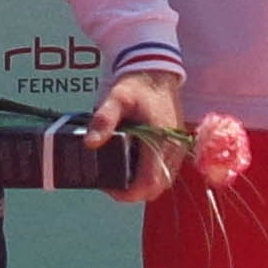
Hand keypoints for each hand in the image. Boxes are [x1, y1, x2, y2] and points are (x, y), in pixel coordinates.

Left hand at [87, 69, 185, 203]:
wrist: (157, 74)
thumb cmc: (137, 86)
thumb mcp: (117, 98)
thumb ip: (104, 120)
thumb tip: (90, 144)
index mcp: (160, 140)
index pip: (149, 182)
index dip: (127, 192)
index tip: (108, 186)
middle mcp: (173, 149)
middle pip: (155, 188)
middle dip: (131, 191)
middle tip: (109, 181)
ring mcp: (177, 150)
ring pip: (161, 182)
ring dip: (140, 184)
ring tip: (118, 173)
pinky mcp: (176, 148)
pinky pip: (164, 172)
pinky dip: (148, 175)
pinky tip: (131, 165)